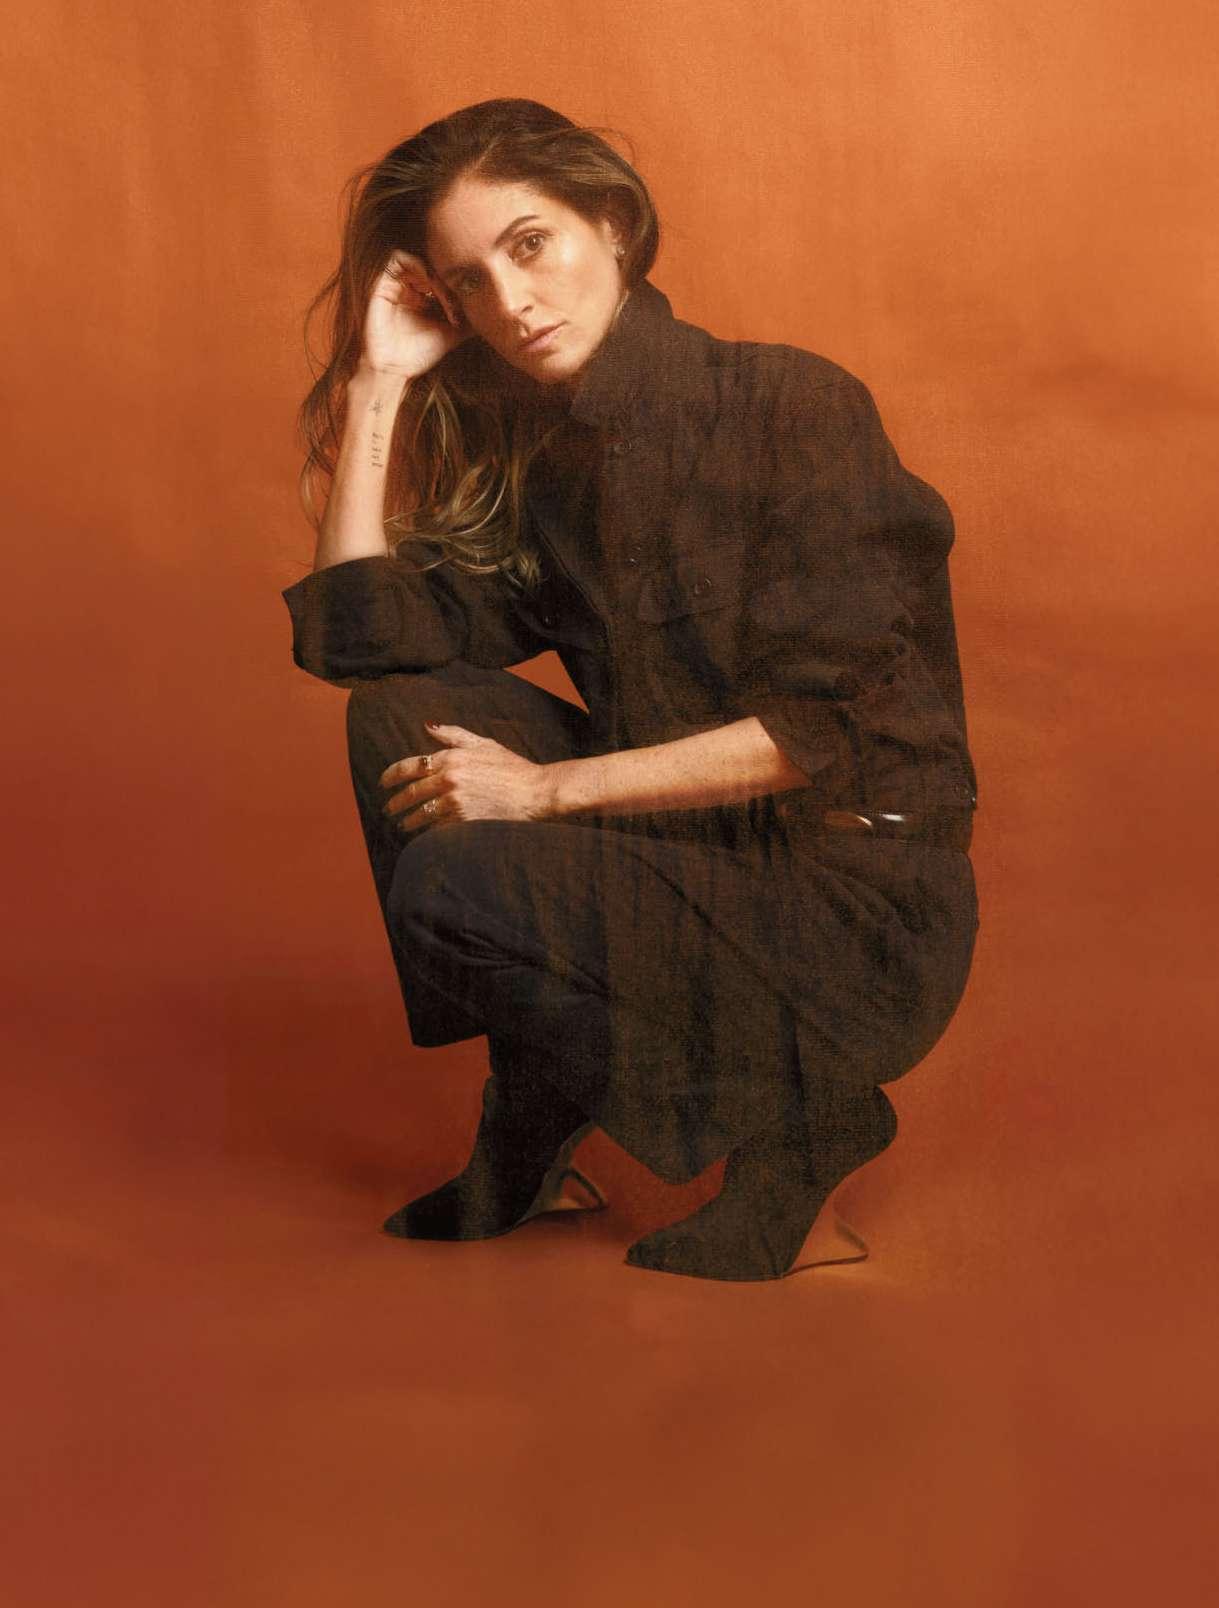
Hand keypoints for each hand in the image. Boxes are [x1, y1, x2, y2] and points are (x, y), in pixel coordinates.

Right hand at [359, 249, 470, 380]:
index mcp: (421, 296)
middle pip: (433, 266)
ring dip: (438, 277)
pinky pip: (398, 258)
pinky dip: (418, 268)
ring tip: (447, 301)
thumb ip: (468, 322)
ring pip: (420, 261)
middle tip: (460, 306)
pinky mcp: (380, 283)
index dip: (458, 286)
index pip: (443, 276)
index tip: (470, 307)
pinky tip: (430, 287)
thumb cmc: (419, 355)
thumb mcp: (451, 334)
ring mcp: (394, 284)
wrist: (393, 370)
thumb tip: (492, 315)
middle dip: (451, 283)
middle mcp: (407, 287)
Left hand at [380, 722, 555, 833]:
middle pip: (411, 793)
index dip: (391, 775)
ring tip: (403, 825)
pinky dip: (428, 833)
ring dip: (409, 821)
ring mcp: (455, 802)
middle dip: (395, 803)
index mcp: (451, 758)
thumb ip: (453, 736)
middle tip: (388, 809)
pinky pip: (437, 829)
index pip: (410, 766)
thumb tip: (427, 726)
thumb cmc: (513, 768)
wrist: (536, 792)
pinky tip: (424, 836)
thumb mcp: (484, 744)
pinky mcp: (463, 821)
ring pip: (421, 814)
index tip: (382, 783)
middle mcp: (449, 779)